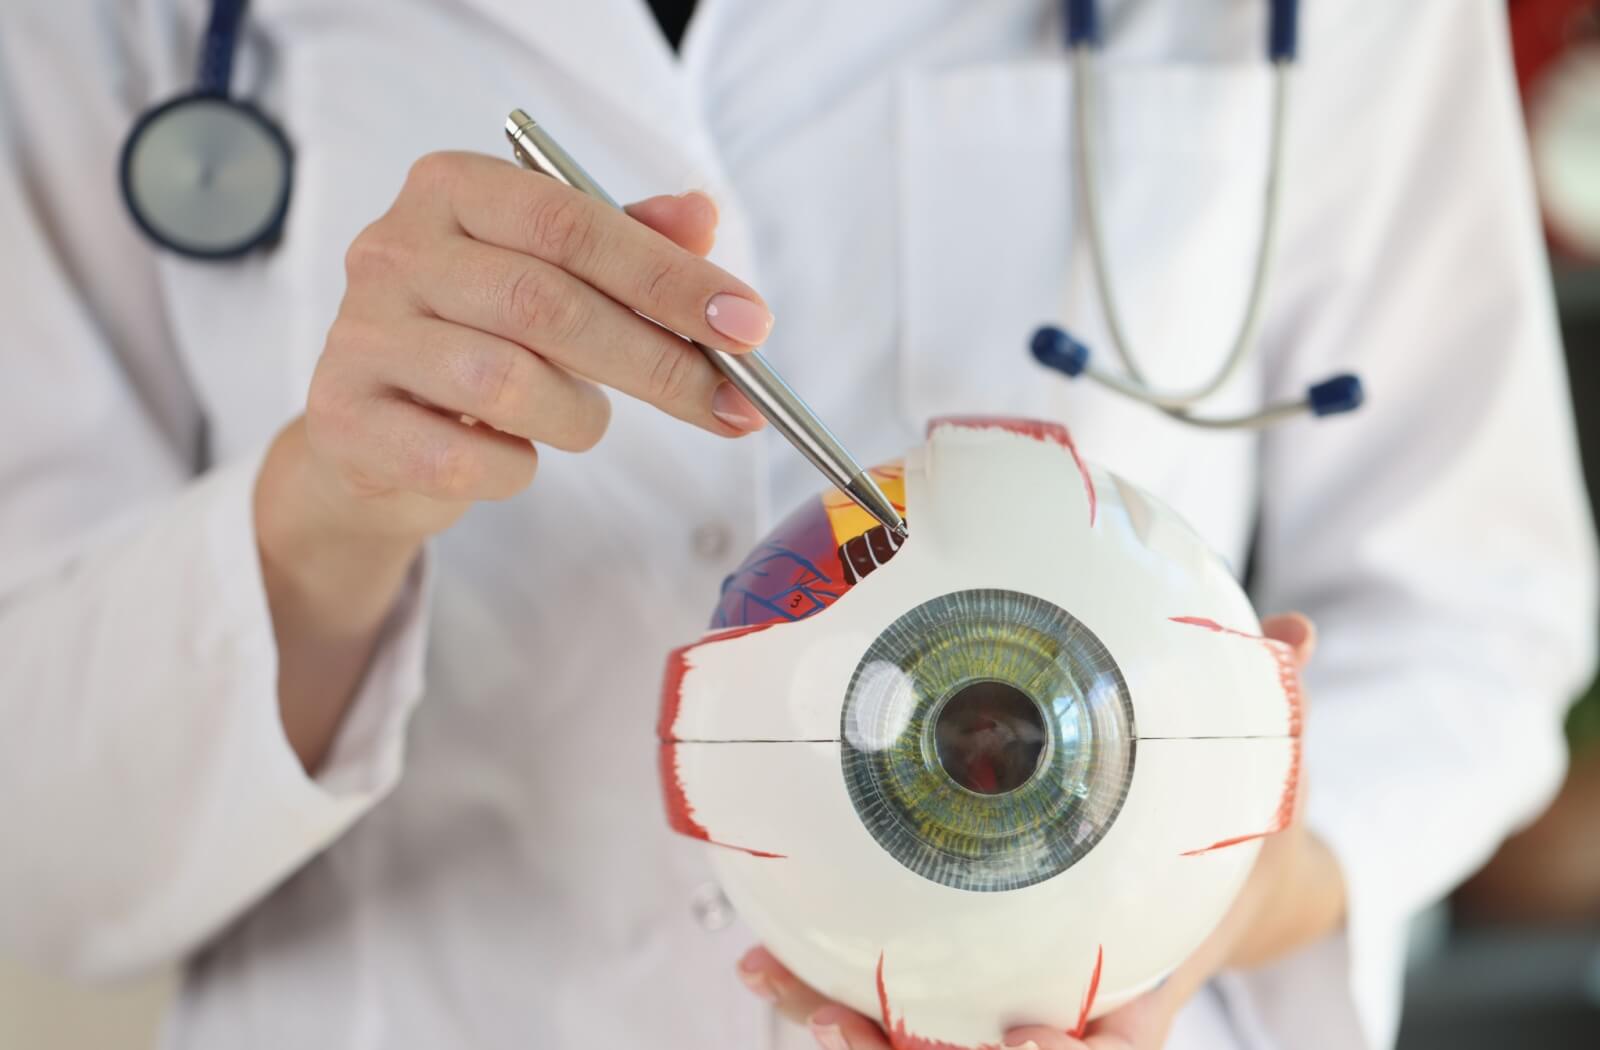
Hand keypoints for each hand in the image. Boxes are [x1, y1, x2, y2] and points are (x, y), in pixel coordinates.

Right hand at [257, 153, 769, 770]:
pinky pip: (466, 459)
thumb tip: (703, 217)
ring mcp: (359, 336)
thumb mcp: (553, 274)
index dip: (669, 278)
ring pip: (507, 384)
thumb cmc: (481, 334)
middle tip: (730, 405)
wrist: (372, 430)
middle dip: (658, 363)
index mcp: (451, 189)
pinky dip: (515, 469)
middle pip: (546, 304)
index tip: (750, 325)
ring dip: (578, 417)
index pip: (572, 222)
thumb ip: (626, 242)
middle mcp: (392, 249)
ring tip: (581, 419)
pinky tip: (515, 455)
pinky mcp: (344, 421)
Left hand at [735, 614, 1346, 1049]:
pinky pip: (889, 997)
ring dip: (844, 1025)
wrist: (1203, 891)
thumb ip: (1272, 717)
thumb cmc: (1225, 845)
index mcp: (1145, 979)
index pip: (1116, 1039)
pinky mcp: (960, 985)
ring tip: (773, 978)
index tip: (1028, 1039)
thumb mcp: (1260, 785)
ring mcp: (1007, 1004)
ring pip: (921, 1042)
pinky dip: (826, 982)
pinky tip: (764, 949)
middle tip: (842, 1023)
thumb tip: (1299, 633)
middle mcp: (1069, 1007)